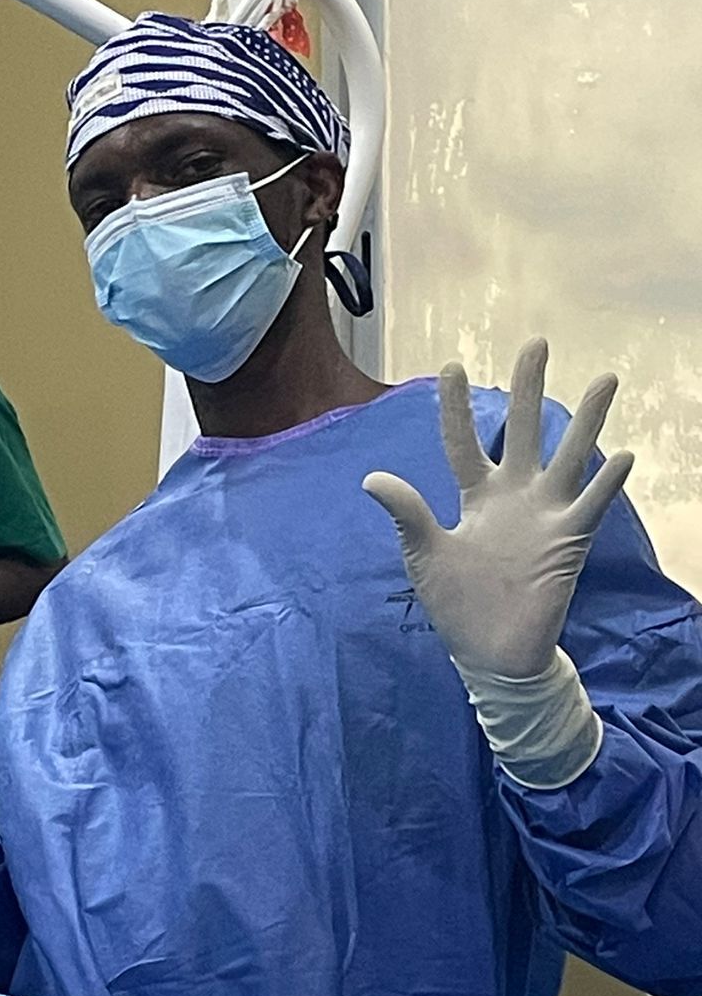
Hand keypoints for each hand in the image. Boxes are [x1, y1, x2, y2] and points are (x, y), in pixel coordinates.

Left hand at [363, 339, 632, 679]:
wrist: (490, 652)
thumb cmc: (456, 604)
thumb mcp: (423, 554)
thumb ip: (407, 514)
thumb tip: (372, 477)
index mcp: (475, 496)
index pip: (462, 442)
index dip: (455, 408)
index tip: (451, 366)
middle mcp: (514, 496)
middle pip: (523, 431)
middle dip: (528, 389)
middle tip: (536, 343)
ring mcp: (545, 515)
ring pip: (570, 456)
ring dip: (588, 420)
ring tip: (605, 378)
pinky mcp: (569, 541)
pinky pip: (592, 505)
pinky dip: (607, 482)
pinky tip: (622, 454)